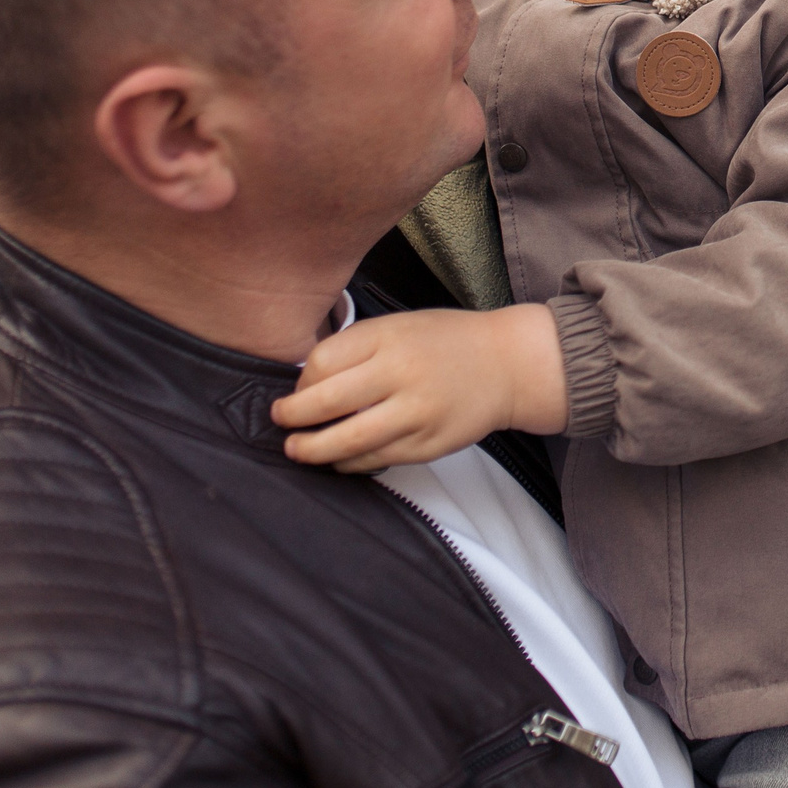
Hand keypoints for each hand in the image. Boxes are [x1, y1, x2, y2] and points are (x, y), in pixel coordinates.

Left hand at [273, 305, 568, 472]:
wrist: (507, 364)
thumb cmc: (448, 342)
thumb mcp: (400, 326)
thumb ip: (358, 348)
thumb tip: (307, 383)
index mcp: (390, 338)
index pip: (322, 363)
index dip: (300, 382)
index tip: (297, 390)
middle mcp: (402, 374)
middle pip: (327, 403)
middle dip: (293, 418)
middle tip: (280, 422)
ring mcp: (417, 413)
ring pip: (348, 440)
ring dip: (313, 449)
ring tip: (297, 449)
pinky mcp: (428, 444)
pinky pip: (376, 459)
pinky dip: (349, 462)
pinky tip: (339, 458)